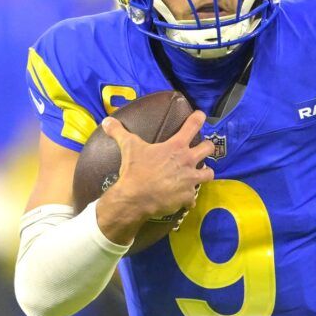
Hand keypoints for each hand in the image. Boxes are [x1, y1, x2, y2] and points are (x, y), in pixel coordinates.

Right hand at [94, 111, 214, 243]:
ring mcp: (190, 180)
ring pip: (209, 173)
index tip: (201, 116)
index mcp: (176, 146)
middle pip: (209, 148)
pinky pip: (193, 197)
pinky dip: (189, 198)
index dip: (199, 118)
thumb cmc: (135, 170)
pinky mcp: (187, 197)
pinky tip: (185, 200)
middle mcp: (188, 161)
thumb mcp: (128, 147)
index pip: (193, 125)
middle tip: (203, 148)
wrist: (136, 197)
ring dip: (205, 173)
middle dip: (207, 147)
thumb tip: (107, 121)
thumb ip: (119, 132)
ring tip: (200, 174)